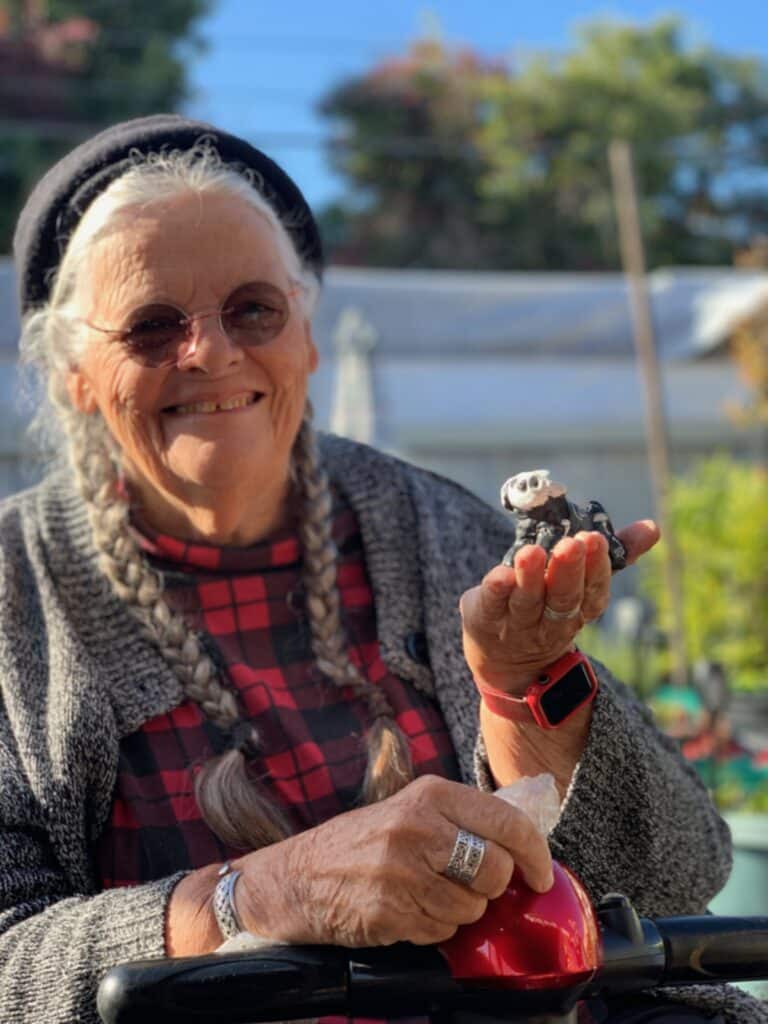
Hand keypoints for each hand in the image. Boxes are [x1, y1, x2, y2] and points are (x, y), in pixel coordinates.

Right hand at [234, 775, 552, 946]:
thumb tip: (524, 838)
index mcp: (430, 795)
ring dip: (459, 910)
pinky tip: (407, 909)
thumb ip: (461, 817)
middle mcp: (419, 827)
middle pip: (496, 871)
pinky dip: (433, 927)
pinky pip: (442, 931)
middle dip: (490, 886)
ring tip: (426, 893)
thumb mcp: (410, 808)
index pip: (507, 822)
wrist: (298, 877)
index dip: (535, 853)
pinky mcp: (391, 911)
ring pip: (472, 907)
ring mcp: (403, 872)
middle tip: (468, 882)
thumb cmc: (361, 842)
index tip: (541, 874)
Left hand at [461, 521, 658, 693]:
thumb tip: (652, 528)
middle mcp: (550, 622)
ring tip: (532, 551)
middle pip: (562, 599)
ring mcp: (517, 625)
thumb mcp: (580, 585)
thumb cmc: (547, 607)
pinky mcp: (485, 620)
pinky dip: (496, 591)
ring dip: (531, 578)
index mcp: (578, 610)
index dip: (596, 569)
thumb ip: (615, 554)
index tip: (596, 540)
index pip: (592, 592)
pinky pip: (492, 606)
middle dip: (567, 571)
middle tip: (570, 544)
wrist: (504, 660)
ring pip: (527, 602)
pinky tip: (499, 574)